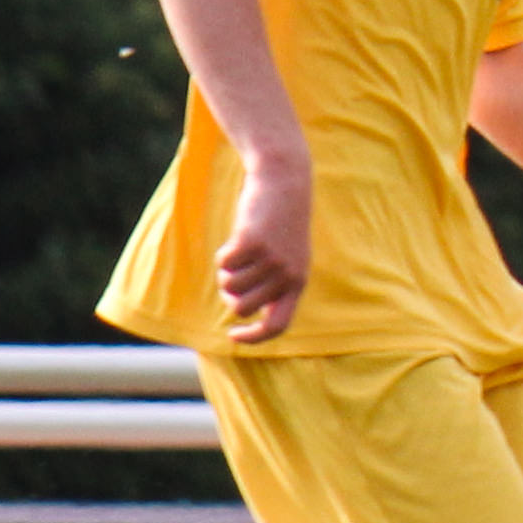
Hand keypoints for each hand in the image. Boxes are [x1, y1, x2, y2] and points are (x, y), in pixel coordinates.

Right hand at [217, 154, 313, 342]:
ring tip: (243, 251)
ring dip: (227, 270)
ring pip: (229, 285)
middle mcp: (288, 275)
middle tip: (236, 273)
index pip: (278, 325)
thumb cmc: (281, 226)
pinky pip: (224, 262)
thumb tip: (240, 311)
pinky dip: (224, 253)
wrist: (285, 184)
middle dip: (230, 294)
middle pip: (241, 307)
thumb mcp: (287, 258)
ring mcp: (271, 260)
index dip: (253, 337)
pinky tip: (240, 237)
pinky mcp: (253, 243)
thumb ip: (272, 286)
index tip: (233, 335)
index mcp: (299, 283)